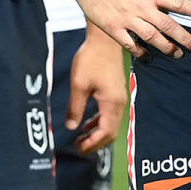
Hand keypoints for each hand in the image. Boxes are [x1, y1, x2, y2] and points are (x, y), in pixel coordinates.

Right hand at [63, 0, 190, 58]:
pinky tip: (150, 57)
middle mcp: (141, 7)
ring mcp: (127, 19)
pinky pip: (131, 45)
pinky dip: (142, 53)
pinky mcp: (113, 28)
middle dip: (186, 38)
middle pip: (169, 25)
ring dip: (167, 48)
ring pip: (153, 37)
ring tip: (178, 54)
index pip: (178, 2)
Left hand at [67, 23, 126, 152]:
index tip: (79, 149)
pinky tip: (87, 123)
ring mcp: (119, 97)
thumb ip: (75, 108)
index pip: (106, 132)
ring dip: (97, 133)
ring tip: (81, 139)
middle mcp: (119, 102)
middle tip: (79, 148)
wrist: (105, 40)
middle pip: (111, 131)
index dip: (93, 143)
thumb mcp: (79, 85)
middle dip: (96, 143)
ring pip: (111, 124)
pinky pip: (110, 114)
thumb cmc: (92, 59)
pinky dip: (99, 122)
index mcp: (112, 102)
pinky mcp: (116, 92)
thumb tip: (71, 126)